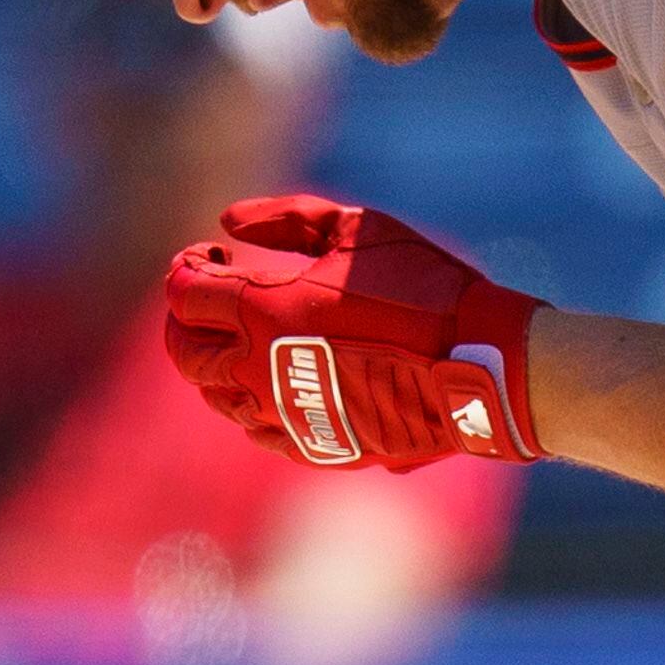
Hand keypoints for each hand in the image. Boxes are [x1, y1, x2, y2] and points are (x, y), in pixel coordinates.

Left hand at [165, 195, 543, 471]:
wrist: (478, 367)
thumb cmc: (423, 287)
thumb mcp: (356, 227)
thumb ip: (285, 218)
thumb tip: (228, 222)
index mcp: (262, 309)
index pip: (185, 293)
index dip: (188, 269)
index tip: (210, 256)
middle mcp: (259, 368)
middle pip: (186, 351)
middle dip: (186, 322)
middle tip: (206, 302)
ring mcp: (285, 414)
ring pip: (216, 397)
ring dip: (214, 366)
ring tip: (239, 342)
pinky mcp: (317, 446)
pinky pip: (257, 432)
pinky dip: (249, 405)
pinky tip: (271, 384)